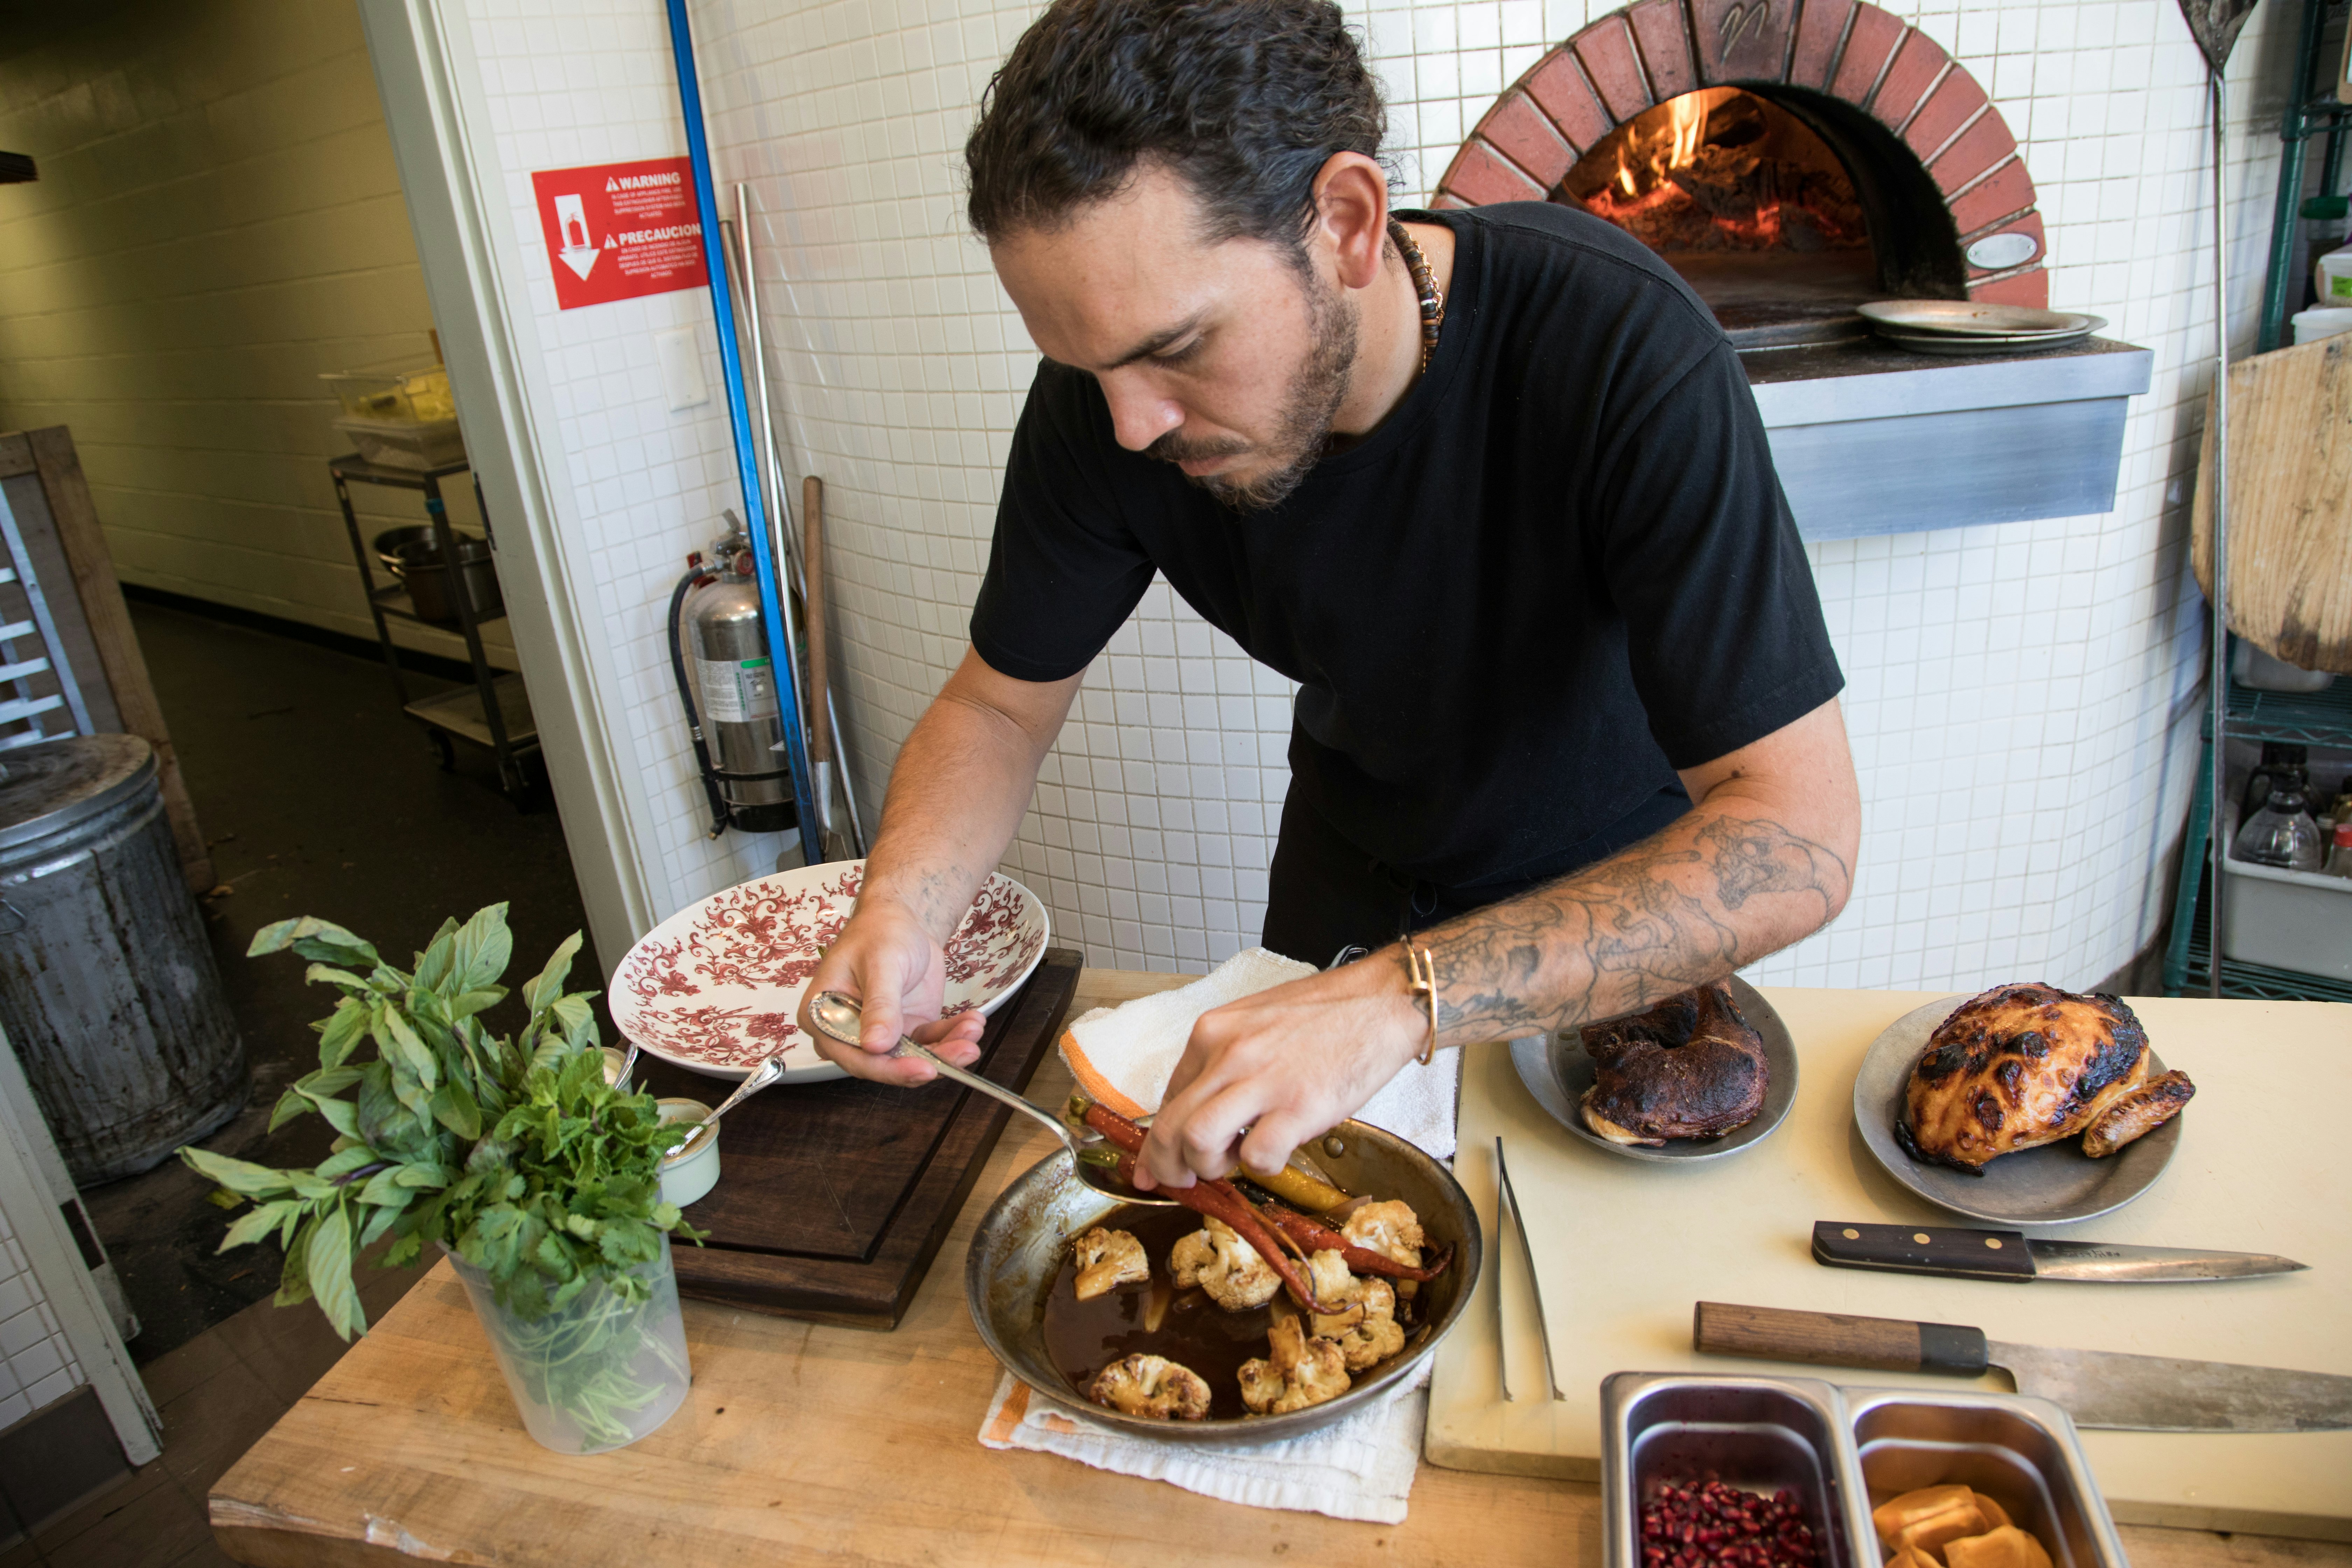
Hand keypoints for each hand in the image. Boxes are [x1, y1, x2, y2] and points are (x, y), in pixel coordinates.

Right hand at [797, 892, 985, 1086]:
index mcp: (824, 1017)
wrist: (902, 920)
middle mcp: (849, 1033)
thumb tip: (875, 1045)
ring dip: (948, 1050)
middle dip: (929, 1061)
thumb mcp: (880, 964)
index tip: (923, 1068)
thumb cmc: (878, 932)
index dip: (889, 1069)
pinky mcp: (907, 1029)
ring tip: (973, 1030)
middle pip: (887, 1064)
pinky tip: (972, 1022)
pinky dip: (953, 1036)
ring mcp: (881, 1034)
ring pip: (914, 1058)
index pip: (854, 1057)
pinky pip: (931, 1043)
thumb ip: (879, 1005)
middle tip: (963, 1051)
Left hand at [1135, 955, 1426, 1188]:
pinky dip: (1261, 1167)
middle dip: (1167, 1165)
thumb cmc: (1325, 1015)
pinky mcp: (1299, 1106)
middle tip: (1183, 1182)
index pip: (1166, 1097)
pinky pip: (1257, 1156)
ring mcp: (1262, 1080)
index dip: (1155, 1142)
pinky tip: (1277, 1152)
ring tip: (1232, 1163)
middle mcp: (1229, 1053)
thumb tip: (1199, 1110)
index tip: (1154, 1166)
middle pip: (1170, 1125)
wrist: (1382, 1002)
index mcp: (1213, 1032)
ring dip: (1208, 1167)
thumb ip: (1223, 1062)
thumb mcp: (1256, 1024)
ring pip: (1197, 1141)